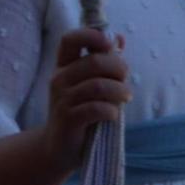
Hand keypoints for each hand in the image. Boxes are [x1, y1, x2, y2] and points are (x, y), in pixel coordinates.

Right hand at [42, 28, 127, 169]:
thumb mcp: (90, 85)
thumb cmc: (80, 113)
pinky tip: (114, 115)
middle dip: (118, 68)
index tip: (109, 45)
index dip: (91, 35)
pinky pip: (96, 108)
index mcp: (64, 66)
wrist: (59, 149)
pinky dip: (111, 110)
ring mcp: (62, 99)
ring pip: (98, 85)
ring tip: (126, 98)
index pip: (70, 39)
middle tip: (125, 81)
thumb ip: (104, 62)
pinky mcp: (68, 119)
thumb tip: (119, 38)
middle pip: (94, 61)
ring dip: (119, 91)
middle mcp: (59, 79)